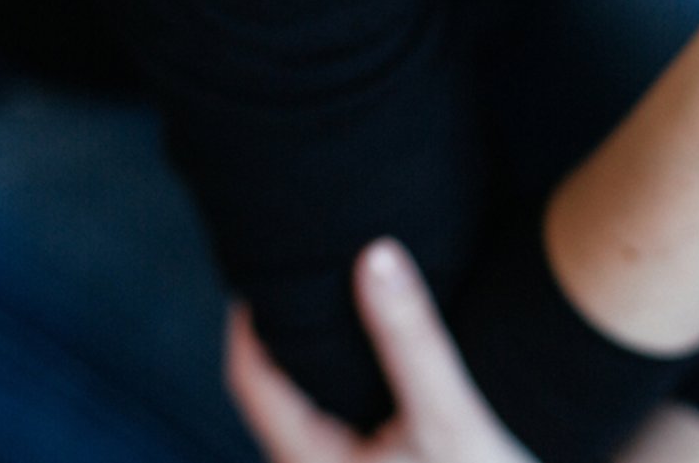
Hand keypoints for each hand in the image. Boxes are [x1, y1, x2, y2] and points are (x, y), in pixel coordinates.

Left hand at [225, 238, 536, 462]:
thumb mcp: (448, 417)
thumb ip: (412, 339)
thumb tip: (377, 255)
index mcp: (308, 461)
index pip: (249, 377)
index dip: (249, 317)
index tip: (267, 262)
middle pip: (279, 388)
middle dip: (289, 328)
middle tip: (306, 266)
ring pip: (314, 402)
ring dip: (325, 353)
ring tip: (342, 294)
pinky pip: (344, 416)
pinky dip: (352, 375)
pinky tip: (381, 347)